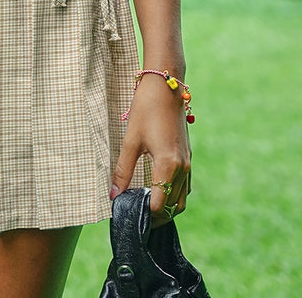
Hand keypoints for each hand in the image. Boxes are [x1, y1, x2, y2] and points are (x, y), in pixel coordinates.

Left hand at [110, 74, 190, 226]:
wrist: (166, 86)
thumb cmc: (146, 109)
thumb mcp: (130, 140)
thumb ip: (122, 170)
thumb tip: (113, 195)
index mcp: (168, 165)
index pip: (159, 205)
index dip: (143, 213)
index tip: (128, 211)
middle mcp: (182, 168)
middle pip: (173, 207)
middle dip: (156, 216)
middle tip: (136, 214)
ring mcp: (188, 162)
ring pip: (182, 198)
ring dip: (167, 207)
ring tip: (145, 205)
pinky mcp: (188, 156)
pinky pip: (185, 186)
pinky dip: (174, 194)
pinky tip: (157, 189)